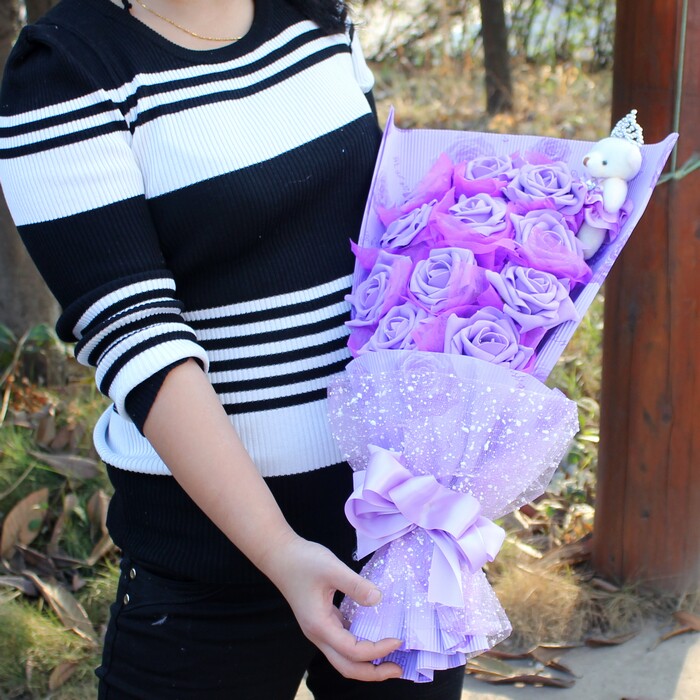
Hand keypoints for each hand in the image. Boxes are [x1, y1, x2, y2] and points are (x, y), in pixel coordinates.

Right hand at [262, 534, 402, 680]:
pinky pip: (343, 643)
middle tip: (399, 668)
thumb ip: (356, 585)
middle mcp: (319, 634)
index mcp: (321, 626)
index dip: (377, 650)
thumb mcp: (332, 569)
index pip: (353, 652)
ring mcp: (320, 629)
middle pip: (347, 667)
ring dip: (367, 663)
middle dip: (373, 673)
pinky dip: (360, 647)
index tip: (397, 640)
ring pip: (344, 658)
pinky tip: (373, 636)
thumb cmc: (303, 561)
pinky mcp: (322, 620)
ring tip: (390, 658)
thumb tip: (379, 599)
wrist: (280, 555)